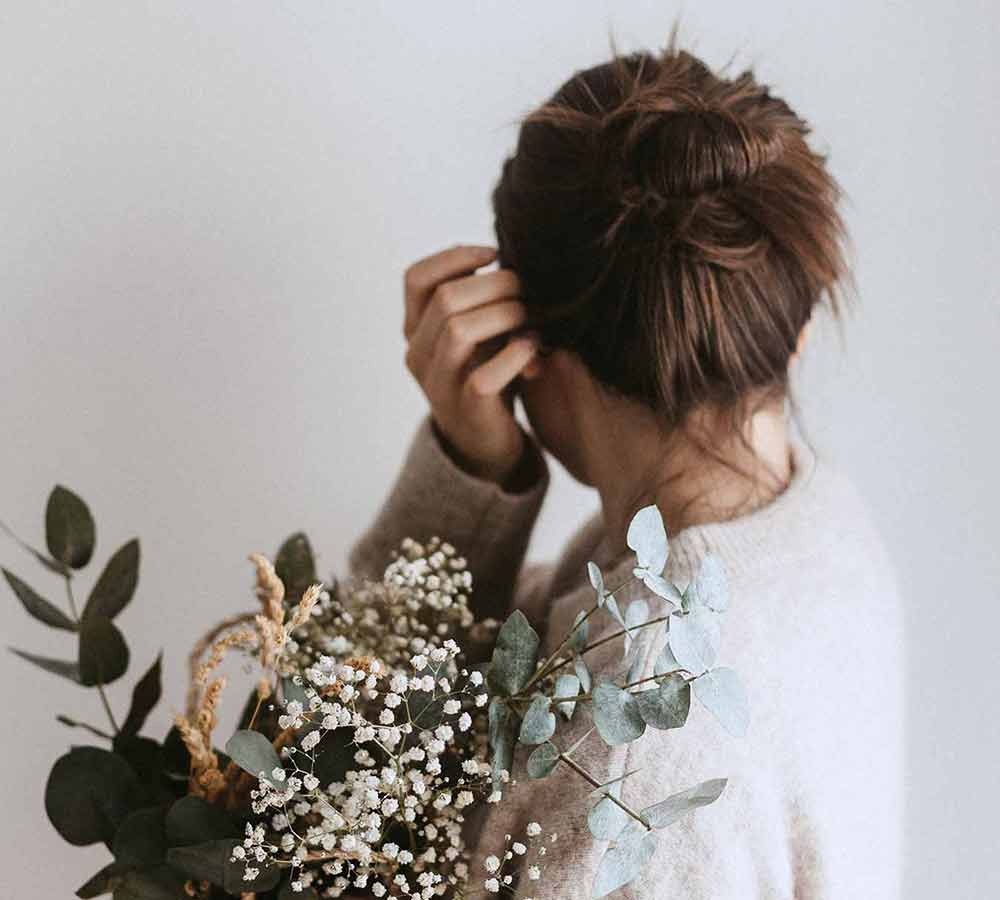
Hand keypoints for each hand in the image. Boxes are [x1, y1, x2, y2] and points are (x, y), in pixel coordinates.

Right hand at [402, 244, 540, 484]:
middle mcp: (418, 355)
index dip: (455, 258)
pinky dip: (515, 356)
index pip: (416, 279)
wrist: (486, 441)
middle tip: (526, 287)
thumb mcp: (477, 332)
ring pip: (459, 331)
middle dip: (494, 284)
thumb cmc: (487, 373)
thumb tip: (504, 256)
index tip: (493, 253)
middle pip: (446, 299)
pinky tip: (532, 347)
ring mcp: (438, 385)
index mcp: (416, 330)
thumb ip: (479, 300)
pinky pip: (484, 377)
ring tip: (529, 316)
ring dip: (504, 315)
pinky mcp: (466, 410)